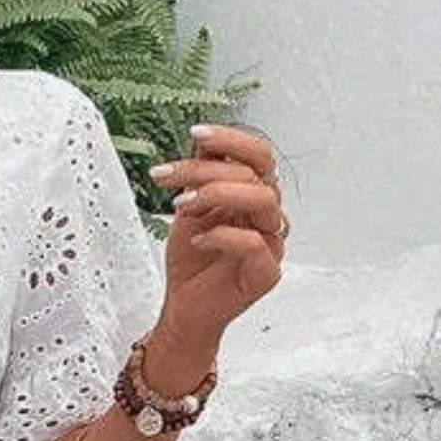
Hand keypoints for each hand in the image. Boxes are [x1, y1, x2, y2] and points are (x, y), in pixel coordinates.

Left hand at [149, 123, 288, 341]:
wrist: (184, 306)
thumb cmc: (192, 260)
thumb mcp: (189, 208)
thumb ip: (200, 175)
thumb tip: (202, 138)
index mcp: (254, 195)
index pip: (258, 154)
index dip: (231, 140)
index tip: (196, 133)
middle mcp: (267, 215)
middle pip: (256, 172)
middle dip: (206, 169)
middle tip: (169, 177)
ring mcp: (272, 243)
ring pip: (263, 200)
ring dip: (217, 194)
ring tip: (182, 206)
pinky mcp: (267, 273)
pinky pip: (254, 243)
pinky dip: (221, 235)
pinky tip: (197, 240)